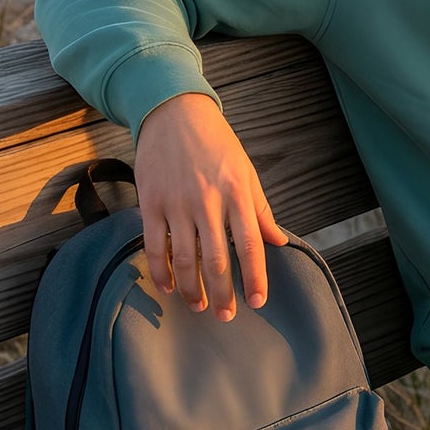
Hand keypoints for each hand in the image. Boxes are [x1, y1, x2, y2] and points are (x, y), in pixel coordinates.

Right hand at [133, 93, 287, 320]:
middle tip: (226, 316)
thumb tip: (278, 241)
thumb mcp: (246, 171)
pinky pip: (154, 245)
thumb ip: (260, 209)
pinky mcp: (151, 202)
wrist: (175, 113)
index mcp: (237, 193)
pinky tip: (168, 287)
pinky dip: (161, 271)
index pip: (250, 243)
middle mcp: (208, 200)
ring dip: (192, 289)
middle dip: (223, 292)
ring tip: (199, 305)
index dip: (254, 276)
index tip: (258, 301)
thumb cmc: (217, 143)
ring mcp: (177, 202)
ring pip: (185, 258)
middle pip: (217, 259)